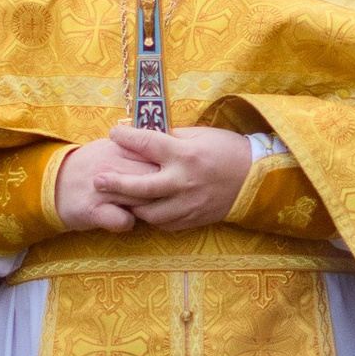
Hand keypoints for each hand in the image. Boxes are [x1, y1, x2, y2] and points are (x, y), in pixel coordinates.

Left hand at [55, 126, 250, 232]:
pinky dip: (152, 216)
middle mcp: (183, 181)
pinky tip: (145, 208)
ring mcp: (188, 204)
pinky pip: (164, 223)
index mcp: (184, 154)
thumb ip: (170, 137)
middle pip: (139, 186)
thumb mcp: (199, 135)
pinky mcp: (193, 219)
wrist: (257, 178)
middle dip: (115, 184)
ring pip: (149, 212)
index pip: (146, 143)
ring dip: (132, 205)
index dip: (125, 137)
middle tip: (97, 180)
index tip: (114, 133)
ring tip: (119, 197)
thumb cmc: (226, 150)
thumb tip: (141, 134)